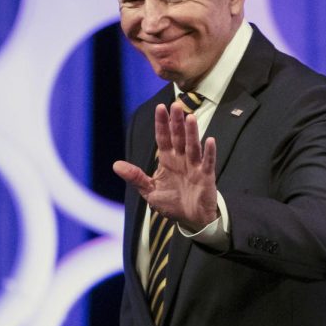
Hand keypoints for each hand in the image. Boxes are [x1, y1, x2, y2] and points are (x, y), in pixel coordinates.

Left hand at [113, 102, 218, 230]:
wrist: (191, 220)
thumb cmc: (172, 203)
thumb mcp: (149, 191)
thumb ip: (135, 177)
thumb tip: (115, 165)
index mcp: (167, 160)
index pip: (163, 138)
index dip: (161, 123)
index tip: (160, 108)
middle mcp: (181, 159)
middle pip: (179, 137)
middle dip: (177, 122)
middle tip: (176, 104)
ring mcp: (194, 166)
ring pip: (193, 146)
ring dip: (192, 133)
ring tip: (191, 118)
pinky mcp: (206, 176)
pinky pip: (208, 162)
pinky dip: (209, 152)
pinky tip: (209, 141)